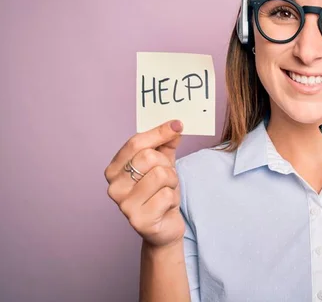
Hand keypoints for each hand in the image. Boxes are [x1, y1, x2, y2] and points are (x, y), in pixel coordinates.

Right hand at [105, 120, 184, 247]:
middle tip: (167, 176)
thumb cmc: (160, 193)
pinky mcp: (139, 220)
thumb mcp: (163, 164)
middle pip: (148, 157)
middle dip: (166, 164)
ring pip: (160, 175)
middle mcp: (114, 187)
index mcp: (115, 169)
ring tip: (166, 192)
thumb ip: (166, 144)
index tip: (177, 125)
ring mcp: (124, 205)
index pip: (135, 142)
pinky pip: (166, 196)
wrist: (165, 226)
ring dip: (172, 182)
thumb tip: (174, 126)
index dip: (159, 132)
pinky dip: (172, 199)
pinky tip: (165, 207)